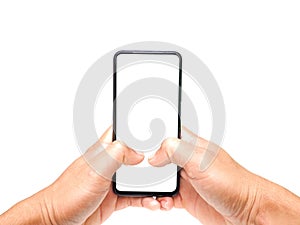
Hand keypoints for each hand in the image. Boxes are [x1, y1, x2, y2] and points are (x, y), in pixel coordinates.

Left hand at [0, 127, 171, 224]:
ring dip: (152, 183)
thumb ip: (117, 155)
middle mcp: (112, 163)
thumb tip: (138, 153)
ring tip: (162, 188)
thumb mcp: (95, 169)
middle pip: (138, 155)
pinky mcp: (115, 197)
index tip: (157, 125)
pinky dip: (147, 199)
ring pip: (140, 177)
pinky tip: (152, 202)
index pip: (125, 131)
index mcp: (106, 150)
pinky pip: (137, 196)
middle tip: (168, 162)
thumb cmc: (67, 193)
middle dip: (153, 158)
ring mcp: (114, 180)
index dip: (140, 127)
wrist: (58, 220)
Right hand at [149, 127, 299, 224]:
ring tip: (152, 192)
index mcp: (189, 145)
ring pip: (158, 179)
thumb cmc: (234, 183)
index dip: (148, 140)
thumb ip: (176, 150)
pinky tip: (163, 202)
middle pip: (156, 158)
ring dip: (151, 187)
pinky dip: (159, 200)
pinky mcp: (185, 196)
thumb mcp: (202, 161)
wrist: (247, 212)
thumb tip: (154, 154)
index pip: (163, 135)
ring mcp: (185, 178)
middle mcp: (185, 159)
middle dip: (147, 166)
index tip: (136, 149)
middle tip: (139, 174)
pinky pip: (164, 196)